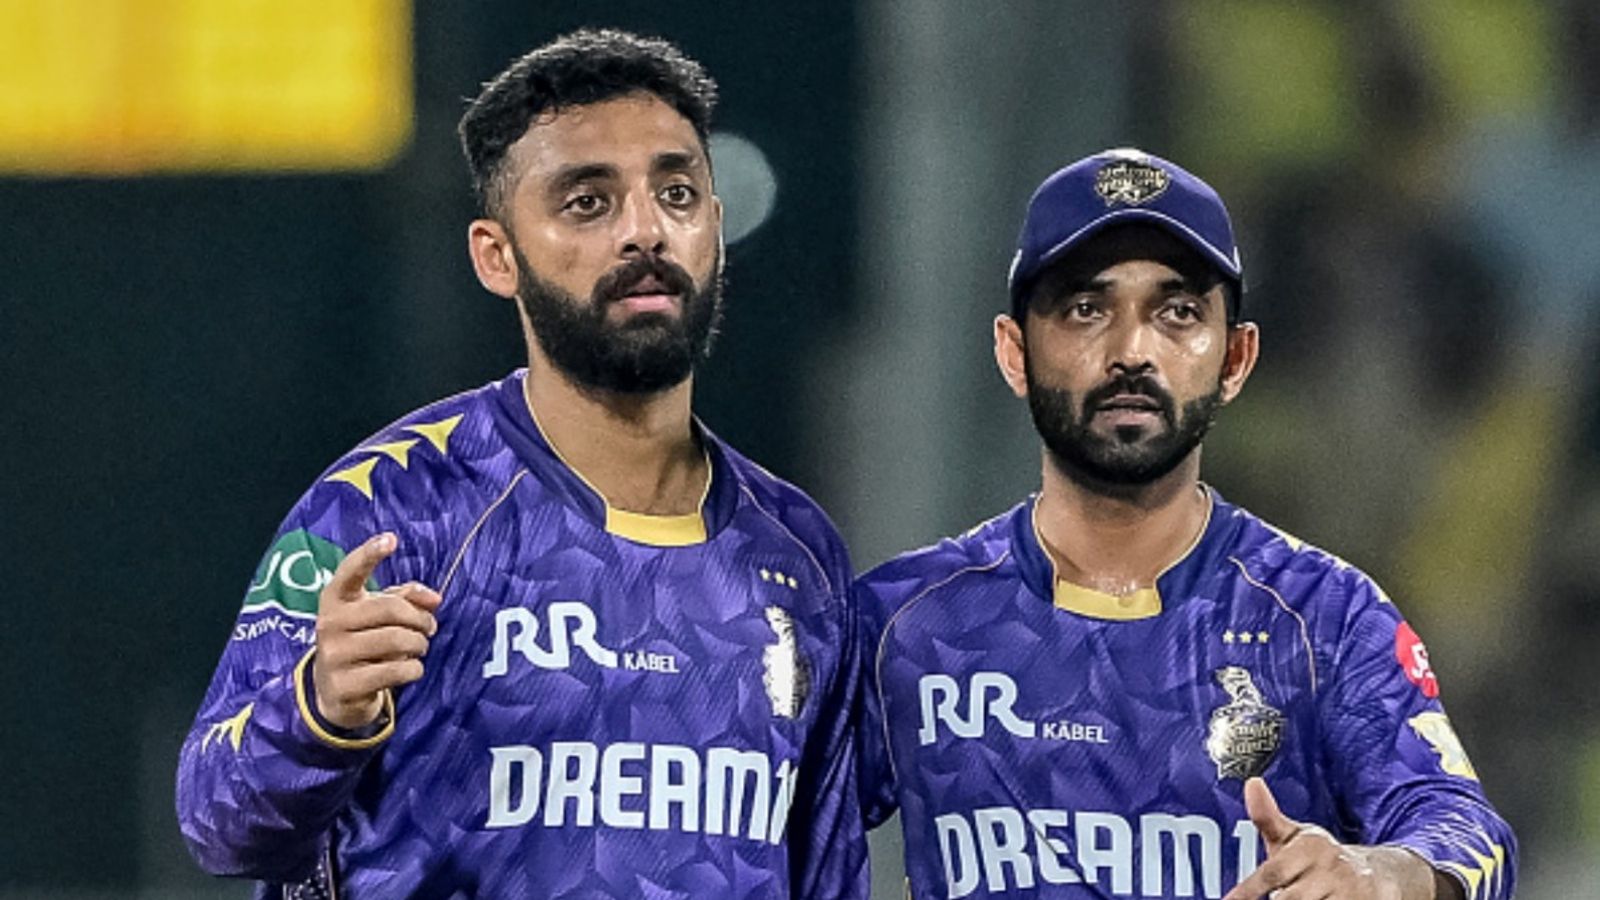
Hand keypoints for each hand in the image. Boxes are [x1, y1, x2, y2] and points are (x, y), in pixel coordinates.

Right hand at [311, 533, 441, 729]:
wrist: (335, 691)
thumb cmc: (363, 640)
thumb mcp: (378, 614)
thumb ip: (406, 598)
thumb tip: (435, 598)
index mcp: (335, 599)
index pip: (350, 571)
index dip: (370, 554)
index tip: (391, 539)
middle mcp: (329, 623)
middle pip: (390, 609)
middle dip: (420, 618)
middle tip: (430, 627)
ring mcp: (333, 655)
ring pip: (396, 640)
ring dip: (419, 644)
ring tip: (419, 647)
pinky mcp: (344, 685)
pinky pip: (395, 671)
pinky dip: (413, 669)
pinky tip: (411, 669)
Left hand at [1224, 778, 1441, 899]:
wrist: (1376, 874)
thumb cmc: (1320, 857)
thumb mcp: (1295, 836)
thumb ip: (1268, 818)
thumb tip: (1251, 783)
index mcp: (1309, 847)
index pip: (1273, 872)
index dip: (1249, 890)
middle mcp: (1330, 868)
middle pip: (1289, 898)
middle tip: (1280, 894)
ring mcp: (1348, 890)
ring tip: (1300, 893)